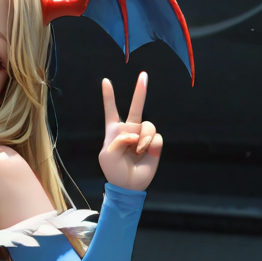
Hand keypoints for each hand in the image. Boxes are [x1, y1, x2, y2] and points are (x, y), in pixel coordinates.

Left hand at [98, 72, 162, 191]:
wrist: (128, 185)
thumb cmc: (114, 170)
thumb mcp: (107, 154)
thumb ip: (118, 139)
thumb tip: (135, 133)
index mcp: (114, 131)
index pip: (111, 111)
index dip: (109, 96)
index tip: (105, 81)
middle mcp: (130, 130)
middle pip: (137, 107)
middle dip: (140, 91)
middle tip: (143, 75)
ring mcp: (143, 136)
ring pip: (148, 125)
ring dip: (143, 138)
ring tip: (138, 150)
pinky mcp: (154, 143)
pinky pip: (156, 137)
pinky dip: (150, 144)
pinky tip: (145, 152)